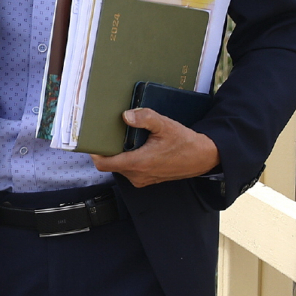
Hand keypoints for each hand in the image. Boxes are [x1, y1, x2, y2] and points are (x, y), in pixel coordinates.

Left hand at [90, 108, 219, 186]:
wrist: (203, 157)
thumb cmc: (185, 142)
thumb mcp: (166, 125)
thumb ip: (146, 119)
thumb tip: (126, 115)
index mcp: (138, 163)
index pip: (104, 164)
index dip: (95, 153)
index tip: (92, 141)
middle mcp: (137, 175)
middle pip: (110, 164)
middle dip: (107, 150)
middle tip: (107, 134)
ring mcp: (141, 179)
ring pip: (119, 167)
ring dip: (118, 154)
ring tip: (122, 138)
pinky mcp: (146, 180)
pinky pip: (129, 170)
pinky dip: (128, 159)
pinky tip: (134, 146)